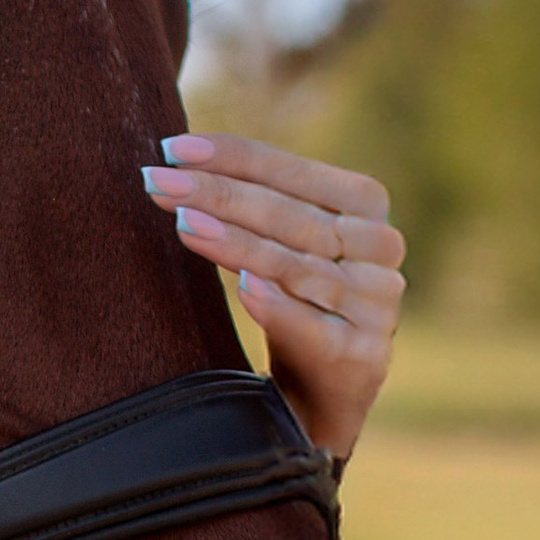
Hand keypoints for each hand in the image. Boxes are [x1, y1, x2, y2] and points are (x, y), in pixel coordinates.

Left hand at [143, 133, 405, 460]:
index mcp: (365, 204)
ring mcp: (376, 304)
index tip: (172, 148)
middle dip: (219, 195)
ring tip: (184, 225)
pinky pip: (315, 326)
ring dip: (238, 244)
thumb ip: (253, 199)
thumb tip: (176, 156)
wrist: (322, 391)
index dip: (234, 157)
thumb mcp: (282, 240)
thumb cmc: (293, 298)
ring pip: (298, 267)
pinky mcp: (362, 356)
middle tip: (158, 183)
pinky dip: (279, 306)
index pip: (292, 171)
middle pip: (290, 215)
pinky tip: (245, 288)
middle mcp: (381, 247)